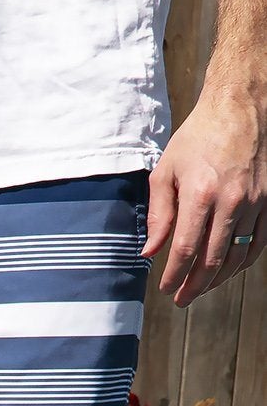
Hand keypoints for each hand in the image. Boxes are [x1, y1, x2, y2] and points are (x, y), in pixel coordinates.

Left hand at [147, 81, 266, 306]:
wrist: (242, 106)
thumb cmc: (198, 136)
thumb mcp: (166, 171)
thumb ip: (159, 215)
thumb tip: (150, 252)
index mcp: (201, 194)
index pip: (185, 251)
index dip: (174, 276)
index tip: (165, 289)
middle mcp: (232, 201)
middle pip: (213, 260)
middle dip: (195, 286)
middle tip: (181, 299)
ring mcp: (256, 201)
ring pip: (239, 255)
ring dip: (219, 279)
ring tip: (202, 288)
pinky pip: (260, 241)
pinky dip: (244, 261)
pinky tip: (230, 270)